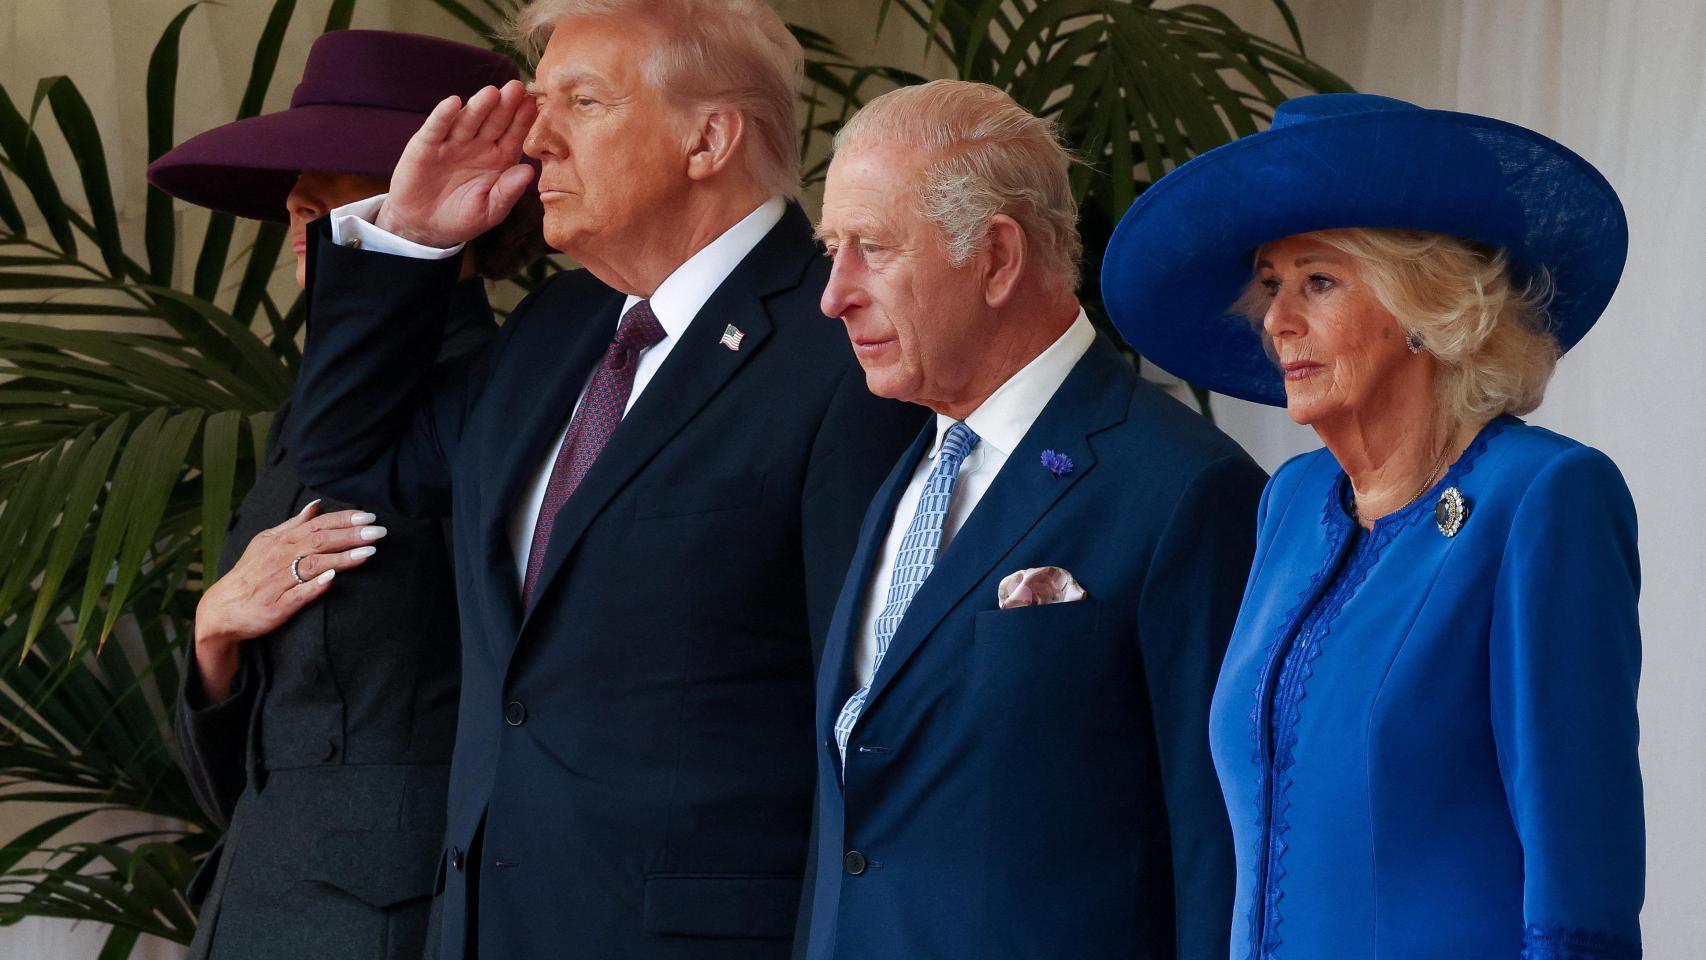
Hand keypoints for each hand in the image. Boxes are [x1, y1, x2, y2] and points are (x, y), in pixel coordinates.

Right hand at [192, 500, 386, 700]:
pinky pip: (298, 594)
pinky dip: (315, 586)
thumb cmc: (251, 573)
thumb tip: (316, 505)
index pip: (317, 525)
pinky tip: (333, 580)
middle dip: (351, 535)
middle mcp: (281, 557)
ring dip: (342, 558)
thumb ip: (293, 524)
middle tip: (379, 531)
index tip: (369, 516)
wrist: (223, 609)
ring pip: (313, 565)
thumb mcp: (267, 542)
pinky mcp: (277, 606)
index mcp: (281, 540)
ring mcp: (279, 582)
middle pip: (320, 542)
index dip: (343, 520)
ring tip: (369, 553)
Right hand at [376, 79, 537, 247]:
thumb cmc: (461, 218)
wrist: (424, 227)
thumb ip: (508, 191)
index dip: (523, 121)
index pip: (513, 136)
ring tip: (491, 93)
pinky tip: (453, 103)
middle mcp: (477, 145)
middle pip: (493, 121)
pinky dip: (443, 116)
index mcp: (498, 159)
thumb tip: (529, 171)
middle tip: (517, 88)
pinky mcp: (426, 145)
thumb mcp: (489, 210)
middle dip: (505, 105)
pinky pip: (436, 128)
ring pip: (468, 120)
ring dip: (479, 106)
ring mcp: (452, 142)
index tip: (535, 105)